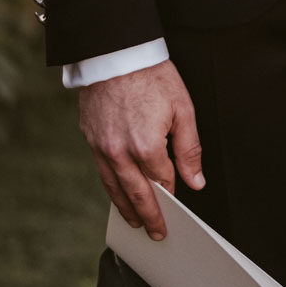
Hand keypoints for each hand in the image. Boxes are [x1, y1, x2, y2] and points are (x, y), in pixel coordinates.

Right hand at [79, 59, 203, 238]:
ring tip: (136, 223)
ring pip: (115, 189)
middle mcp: (120, 153)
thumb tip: (195, 181)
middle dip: (149, 217)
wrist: (115, 52)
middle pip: (137, 194)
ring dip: (127, 209)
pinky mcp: (90, 140)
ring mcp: (102, 148)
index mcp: (146, 146)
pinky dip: (111, 188)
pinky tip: (118, 194)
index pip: (162, 181)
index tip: (179, 206)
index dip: (172, 194)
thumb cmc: (151, 75)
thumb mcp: (182, 107)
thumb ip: (189, 148)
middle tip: (156, 234)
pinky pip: (102, 173)